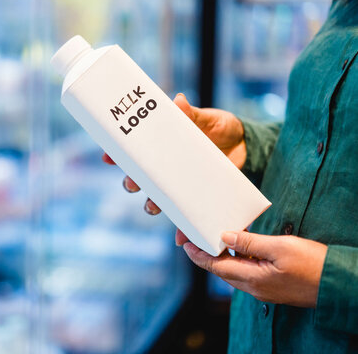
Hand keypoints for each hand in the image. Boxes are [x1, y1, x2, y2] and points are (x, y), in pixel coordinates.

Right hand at [102, 93, 246, 214]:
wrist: (246, 145)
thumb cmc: (220, 127)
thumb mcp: (207, 118)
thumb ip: (192, 114)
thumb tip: (178, 101)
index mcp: (163, 147)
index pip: (134, 151)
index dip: (117, 155)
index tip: (107, 157)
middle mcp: (166, 168)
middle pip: (140, 179)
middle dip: (131, 183)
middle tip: (133, 183)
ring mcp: (180, 184)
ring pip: (156, 199)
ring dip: (151, 205)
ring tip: (153, 207)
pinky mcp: (196, 198)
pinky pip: (184, 216)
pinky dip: (181, 228)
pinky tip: (181, 237)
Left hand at [175, 230, 327, 307]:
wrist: (340, 284)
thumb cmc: (314, 264)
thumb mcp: (280, 247)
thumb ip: (250, 243)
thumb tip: (224, 237)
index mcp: (252, 278)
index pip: (215, 266)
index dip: (198, 255)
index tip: (185, 244)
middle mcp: (254, 287)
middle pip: (221, 270)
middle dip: (206, 254)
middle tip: (196, 237)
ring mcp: (263, 289)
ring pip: (234, 271)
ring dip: (223, 256)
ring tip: (215, 237)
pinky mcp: (272, 286)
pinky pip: (247, 272)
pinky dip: (239, 259)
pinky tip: (241, 246)